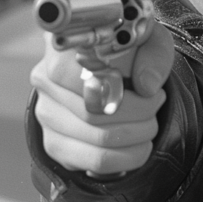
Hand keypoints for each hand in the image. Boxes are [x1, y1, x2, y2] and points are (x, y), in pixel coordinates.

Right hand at [30, 21, 173, 174]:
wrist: (110, 62)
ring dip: (138, 139)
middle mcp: (45, 82)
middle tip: (157, 108)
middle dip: (141, 118)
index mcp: (62, 51)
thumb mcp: (150, 39)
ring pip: (98, 143)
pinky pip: (94, 162)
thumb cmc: (130, 48)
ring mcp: (45, 115)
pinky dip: (127, 158)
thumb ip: (154, 54)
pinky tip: (139, 144)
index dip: (131, 97)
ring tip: (151, 124)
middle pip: (96, 116)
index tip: (156, 95)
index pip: (91, 85)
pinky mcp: (53, 143)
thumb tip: (147, 87)